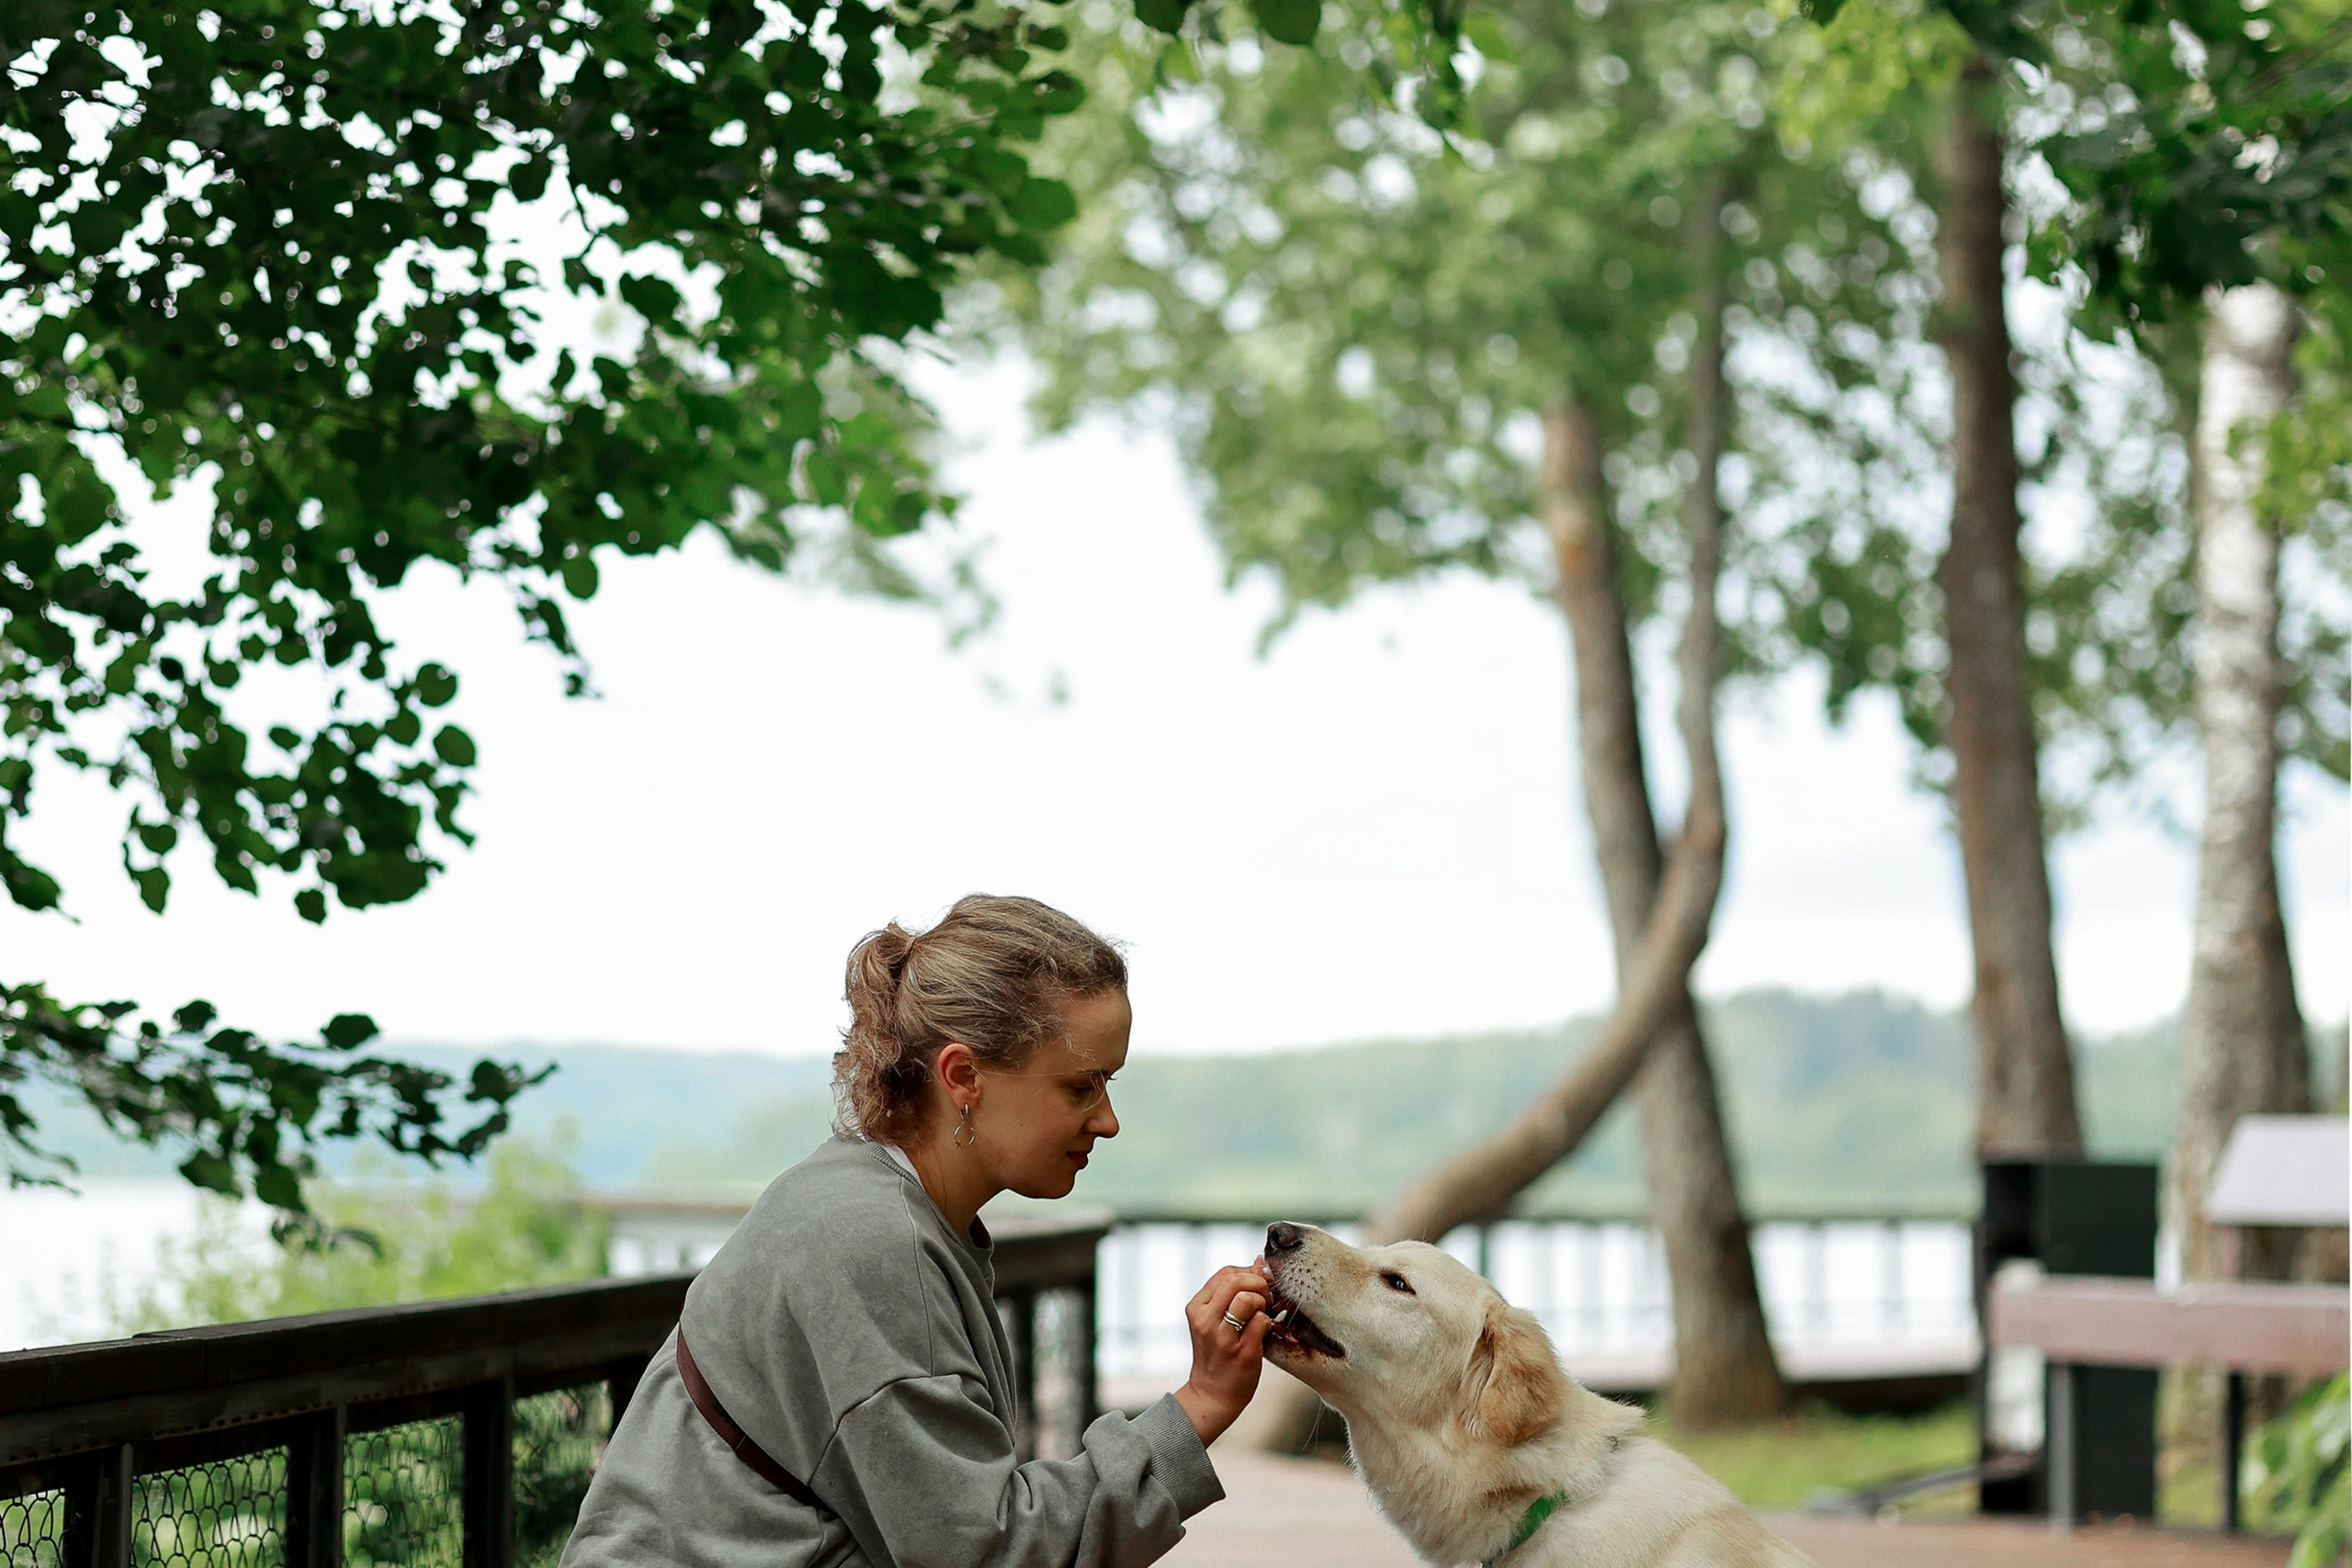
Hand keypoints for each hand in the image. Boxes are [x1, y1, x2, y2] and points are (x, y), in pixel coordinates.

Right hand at [1172, 1261, 1270, 1446]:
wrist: (1212, 1395)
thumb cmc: (1219, 1353)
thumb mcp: (1217, 1318)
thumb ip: (1235, 1291)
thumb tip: (1259, 1260)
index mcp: (1197, 1307)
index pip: (1226, 1273)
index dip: (1249, 1275)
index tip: (1258, 1288)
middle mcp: (1204, 1320)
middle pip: (1236, 1280)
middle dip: (1258, 1284)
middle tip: (1266, 1299)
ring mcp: (1222, 1337)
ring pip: (1247, 1298)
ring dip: (1263, 1303)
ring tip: (1264, 1315)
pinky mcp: (1240, 1352)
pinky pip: (1261, 1322)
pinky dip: (1268, 1323)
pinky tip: (1265, 1333)